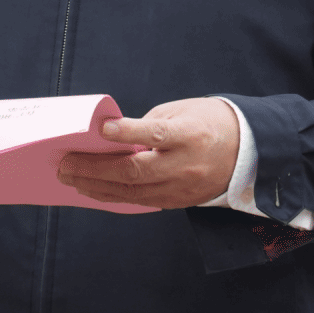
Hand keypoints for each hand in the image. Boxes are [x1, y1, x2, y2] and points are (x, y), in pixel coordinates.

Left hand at [56, 97, 238, 209]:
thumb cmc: (209, 122)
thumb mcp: (183, 110)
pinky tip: (93, 189)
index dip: (127, 132)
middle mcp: (185, 164)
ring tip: (70, 178)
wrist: (248, 152)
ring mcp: (182, 187)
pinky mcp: (178, 201)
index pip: (156, 134)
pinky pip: (140, 202)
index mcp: (190, 134)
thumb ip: (150, 124)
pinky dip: (114, 196)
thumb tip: (113, 137)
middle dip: (95, 168)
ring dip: (97, 186)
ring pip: (133, 192)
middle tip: (65, 163)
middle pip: (135, 171)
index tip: (101, 128)